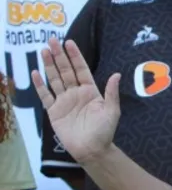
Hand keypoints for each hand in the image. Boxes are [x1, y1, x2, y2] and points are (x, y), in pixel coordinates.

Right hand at [31, 37, 120, 164]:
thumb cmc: (105, 131)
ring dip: (49, 65)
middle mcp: (76, 93)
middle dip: (59, 56)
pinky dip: (40, 85)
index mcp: (90, 91)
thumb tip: (117, 74)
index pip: (81, 69)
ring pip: (54, 79)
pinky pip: (45, 95)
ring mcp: (64, 101)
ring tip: (43, 51)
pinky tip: (35, 73)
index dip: (75, 56)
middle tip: (52, 40)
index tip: (70, 43)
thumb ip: (111, 93)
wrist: (92, 149)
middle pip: (66, 71)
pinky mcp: (54, 111)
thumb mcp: (112, 111)